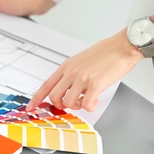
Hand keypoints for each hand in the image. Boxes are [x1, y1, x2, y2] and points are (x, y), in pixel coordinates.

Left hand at [26, 28, 145, 111]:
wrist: (123, 46)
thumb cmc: (105, 52)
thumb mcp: (80, 60)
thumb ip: (71, 73)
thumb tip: (67, 88)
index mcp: (66, 66)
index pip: (46, 85)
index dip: (36, 98)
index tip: (30, 107)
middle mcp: (71, 72)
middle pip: (54, 97)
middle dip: (61, 105)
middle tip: (72, 104)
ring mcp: (82, 78)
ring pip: (68, 103)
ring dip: (77, 106)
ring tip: (86, 100)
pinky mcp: (95, 84)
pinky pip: (87, 105)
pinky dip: (91, 107)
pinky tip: (96, 101)